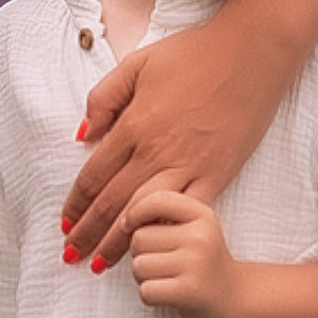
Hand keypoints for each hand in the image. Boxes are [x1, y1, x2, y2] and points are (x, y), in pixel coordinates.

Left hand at [62, 7, 295, 262]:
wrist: (252, 55)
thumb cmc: (196, 53)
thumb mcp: (138, 63)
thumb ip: (104, 98)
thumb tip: (83, 134)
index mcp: (134, 124)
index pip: (93, 175)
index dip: (75, 203)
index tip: (65, 222)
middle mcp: (156, 151)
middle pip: (111, 203)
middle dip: (88, 232)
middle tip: (71, 253)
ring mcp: (188, 166)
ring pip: (142, 215)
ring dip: (117, 243)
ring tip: (99, 263)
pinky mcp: (217, 175)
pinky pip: (185, 212)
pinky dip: (165, 232)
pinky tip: (153, 247)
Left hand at [128, 185, 241, 317]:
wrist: (234, 298)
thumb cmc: (202, 262)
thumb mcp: (193, 228)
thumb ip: (163, 216)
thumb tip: (121, 223)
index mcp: (202, 215)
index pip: (156, 200)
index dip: (134, 213)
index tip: (129, 226)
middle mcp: (200, 236)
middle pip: (139, 238)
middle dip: (140, 254)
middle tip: (162, 264)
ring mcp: (195, 263)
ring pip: (138, 265)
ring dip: (144, 278)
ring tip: (166, 279)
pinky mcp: (189, 291)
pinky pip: (146, 290)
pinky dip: (150, 296)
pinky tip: (168, 295)